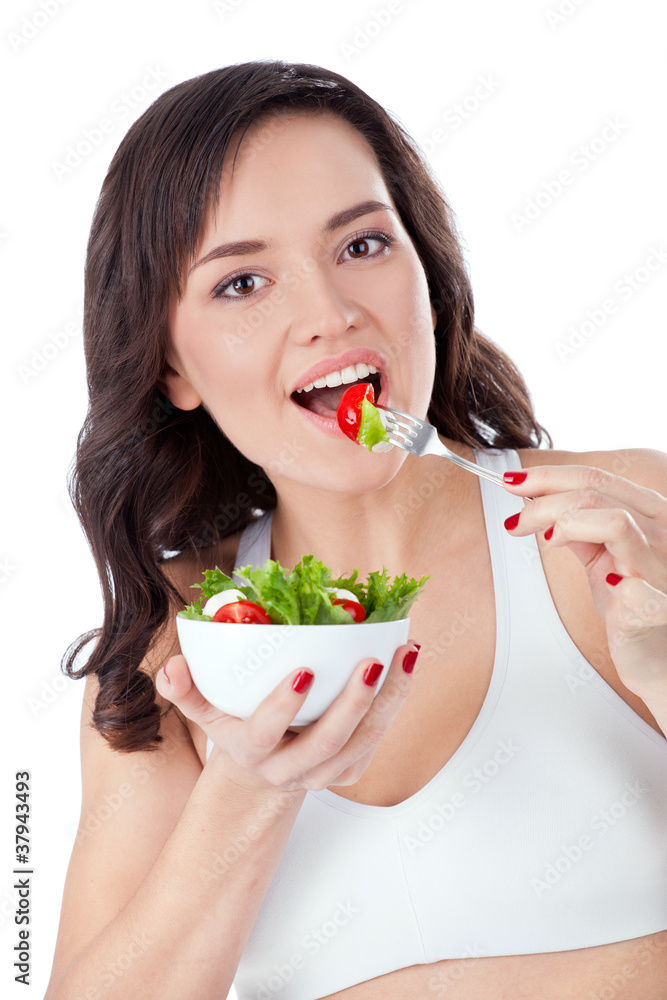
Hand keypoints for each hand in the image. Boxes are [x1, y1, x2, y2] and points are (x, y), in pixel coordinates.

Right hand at [155, 642, 419, 793]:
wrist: (263, 773)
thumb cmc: (236, 727)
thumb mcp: (205, 712)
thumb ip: (186, 689)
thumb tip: (172, 666)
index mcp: (253, 752)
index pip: (265, 734)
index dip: (282, 707)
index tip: (302, 671)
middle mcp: (292, 769)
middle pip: (326, 743)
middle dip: (352, 704)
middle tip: (371, 662)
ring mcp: (326, 773)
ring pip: (363, 742)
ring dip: (390, 699)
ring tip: (406, 654)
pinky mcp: (352, 769)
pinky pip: (378, 737)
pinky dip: (396, 701)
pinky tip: (406, 664)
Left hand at [502, 463, 666, 697]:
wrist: (657, 654)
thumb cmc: (629, 603)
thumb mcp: (600, 556)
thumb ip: (577, 528)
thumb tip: (537, 505)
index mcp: (647, 514)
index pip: (595, 478)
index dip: (548, 476)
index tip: (513, 482)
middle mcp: (661, 533)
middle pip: (596, 493)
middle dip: (544, 500)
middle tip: (515, 520)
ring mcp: (661, 568)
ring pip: (615, 521)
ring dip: (567, 523)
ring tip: (548, 541)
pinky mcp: (657, 608)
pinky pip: (639, 589)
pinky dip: (617, 583)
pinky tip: (604, 583)